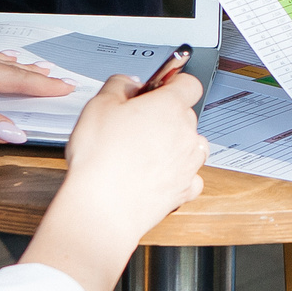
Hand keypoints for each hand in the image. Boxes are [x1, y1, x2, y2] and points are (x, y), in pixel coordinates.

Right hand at [20, 72, 207, 290]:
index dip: (173, 83)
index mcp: (169, 106)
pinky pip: (190, 176)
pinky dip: (178, 175)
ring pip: (192, 145)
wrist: (104, 207)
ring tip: (145, 152)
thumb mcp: (99, 105)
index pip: (189, 83)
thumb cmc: (101, 158)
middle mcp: (187, 133)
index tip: (159, 88)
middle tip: (136, 124)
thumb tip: (129, 83)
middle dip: (166, 116)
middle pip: (187, 115)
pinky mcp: (185, 190)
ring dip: (175, 145)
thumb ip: (119, 85)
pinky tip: (156, 175)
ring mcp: (189, 163)